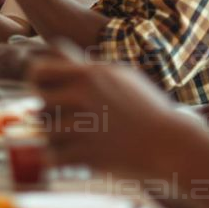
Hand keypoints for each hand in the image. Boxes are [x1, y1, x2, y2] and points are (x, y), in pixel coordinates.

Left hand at [30, 48, 196, 178]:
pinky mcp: (87, 155)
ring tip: (80, 140)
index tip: (45, 92)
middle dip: (49, 114)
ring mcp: (85, 126)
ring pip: (47, 133)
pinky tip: (77, 158)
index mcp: (90, 74)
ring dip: (59, 138)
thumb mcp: (121, 77)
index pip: (38, 71)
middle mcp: (83, 96)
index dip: (37, 82)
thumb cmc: (148, 110)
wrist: (171, 145)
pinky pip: (53, 157)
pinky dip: (61, 159)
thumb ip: (86, 66)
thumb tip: (55, 48)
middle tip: (66, 121)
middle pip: (40, 104)